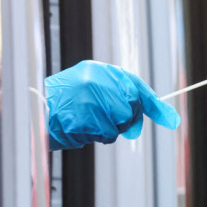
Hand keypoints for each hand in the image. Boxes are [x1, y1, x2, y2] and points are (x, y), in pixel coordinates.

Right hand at [44, 60, 180, 149]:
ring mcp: (84, 103)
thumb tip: (171, 118)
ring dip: (105, 131)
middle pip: (128, 111)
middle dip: (124, 121)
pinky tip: (78, 127)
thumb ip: (129, 97)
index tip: (171, 119)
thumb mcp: (95, 86)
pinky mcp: (78, 121)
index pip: (135, 86)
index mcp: (97, 70)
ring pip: (115, 127)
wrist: (35, 108)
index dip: (152, 104)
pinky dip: (92, 136)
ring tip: (86, 121)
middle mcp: (92, 83)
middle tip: (108, 120)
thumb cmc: (69, 99)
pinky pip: (99, 136)